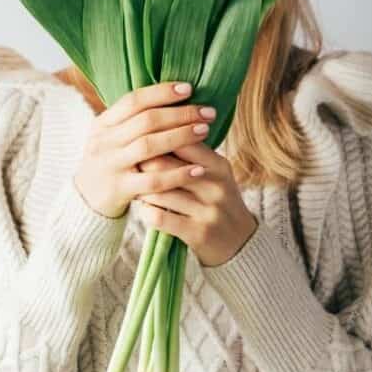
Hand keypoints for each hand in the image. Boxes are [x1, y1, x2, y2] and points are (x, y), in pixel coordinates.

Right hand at [73, 81, 217, 218]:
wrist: (85, 199)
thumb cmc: (111, 161)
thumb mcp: (112, 136)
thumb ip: (135, 119)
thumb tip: (175, 96)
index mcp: (103, 123)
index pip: (133, 100)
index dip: (162, 92)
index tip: (189, 88)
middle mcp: (104, 141)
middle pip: (146, 121)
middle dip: (180, 114)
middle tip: (207, 112)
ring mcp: (111, 165)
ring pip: (149, 146)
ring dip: (181, 137)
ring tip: (205, 130)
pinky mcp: (119, 189)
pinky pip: (153, 181)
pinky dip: (177, 174)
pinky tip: (198, 169)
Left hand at [135, 144, 258, 267]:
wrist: (240, 242)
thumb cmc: (218, 200)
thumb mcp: (215, 174)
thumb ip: (192, 154)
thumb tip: (156, 129)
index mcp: (219, 165)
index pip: (182, 142)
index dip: (157, 139)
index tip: (142, 142)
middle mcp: (216, 186)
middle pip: (165, 165)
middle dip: (143, 164)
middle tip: (131, 165)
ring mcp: (208, 211)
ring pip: (159, 193)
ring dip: (142, 190)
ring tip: (136, 187)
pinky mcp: (198, 233)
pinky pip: (160, 218)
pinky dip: (147, 212)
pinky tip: (145, 209)